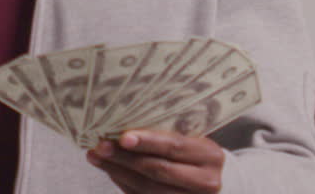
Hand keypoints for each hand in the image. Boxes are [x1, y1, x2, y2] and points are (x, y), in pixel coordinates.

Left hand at [87, 129, 224, 192]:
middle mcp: (206, 182)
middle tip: (100, 146)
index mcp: (210, 155)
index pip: (174, 147)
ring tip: (96, 157)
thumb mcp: (191, 138)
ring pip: (148, 189)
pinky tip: (111, 171)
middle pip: (158, 171)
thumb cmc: (196, 152)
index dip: (147, 142)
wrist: (217, 181)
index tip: (122, 137)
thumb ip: (165, 135)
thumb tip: (123, 127)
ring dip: (118, 172)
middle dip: (125, 158)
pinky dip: (124, 184)